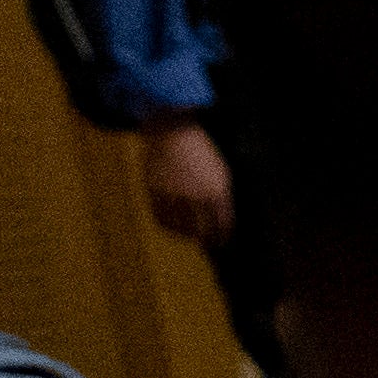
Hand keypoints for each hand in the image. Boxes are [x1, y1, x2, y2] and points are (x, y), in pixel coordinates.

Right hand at [140, 117, 237, 244]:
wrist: (173, 135)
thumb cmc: (201, 155)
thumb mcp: (220, 174)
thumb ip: (221, 198)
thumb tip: (221, 223)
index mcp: (217, 191)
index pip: (222, 224)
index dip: (222, 236)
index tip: (221, 241)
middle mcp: (195, 196)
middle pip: (201, 230)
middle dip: (205, 239)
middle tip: (206, 243)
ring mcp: (174, 195)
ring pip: (180, 228)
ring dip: (186, 234)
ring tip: (190, 235)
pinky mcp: (155, 193)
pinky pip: (162, 219)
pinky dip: (169, 226)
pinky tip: (174, 226)